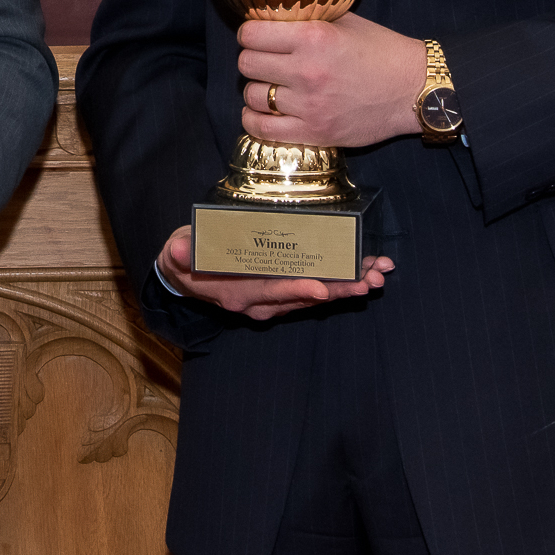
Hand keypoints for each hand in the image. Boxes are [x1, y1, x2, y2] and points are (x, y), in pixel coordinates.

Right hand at [155, 225, 390, 322]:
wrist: (183, 278)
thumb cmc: (185, 259)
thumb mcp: (177, 253)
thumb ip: (180, 253)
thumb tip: (177, 250)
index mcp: (237, 293)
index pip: (271, 291)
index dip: (297, 289)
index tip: (323, 287)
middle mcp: (259, 304)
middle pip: (304, 296)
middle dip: (340, 288)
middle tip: (371, 279)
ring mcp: (271, 302)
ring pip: (315, 295)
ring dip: (347, 286)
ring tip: (378, 274)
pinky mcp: (280, 296)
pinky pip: (313, 292)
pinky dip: (339, 284)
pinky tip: (362, 275)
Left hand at [237, 13, 427, 149]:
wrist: (413, 90)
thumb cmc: (382, 52)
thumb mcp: (346, 22)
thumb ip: (309, 17)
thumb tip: (271, 16)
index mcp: (314, 37)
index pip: (251, 34)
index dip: (249, 33)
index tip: (257, 37)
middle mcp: (307, 70)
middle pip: (246, 64)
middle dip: (253, 59)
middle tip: (266, 60)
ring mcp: (309, 105)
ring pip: (252, 96)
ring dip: (257, 89)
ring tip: (271, 86)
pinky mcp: (315, 132)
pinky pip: (262, 129)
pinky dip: (254, 120)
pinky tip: (261, 112)